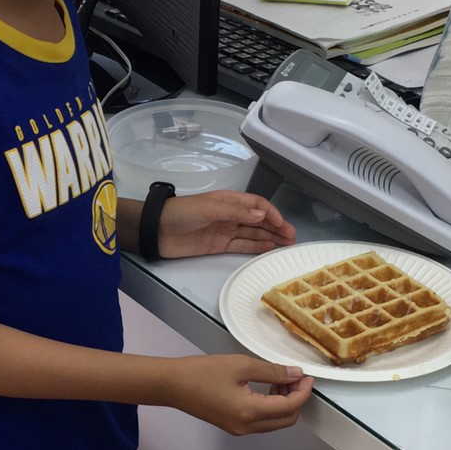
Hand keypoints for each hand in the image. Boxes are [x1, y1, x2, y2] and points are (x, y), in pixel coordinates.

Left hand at [158, 191, 295, 259]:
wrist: (158, 230)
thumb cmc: (182, 213)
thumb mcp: (210, 208)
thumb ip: (236, 212)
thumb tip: (262, 216)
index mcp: (229, 200)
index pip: (257, 205)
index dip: (271, 213)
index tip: (282, 224)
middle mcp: (230, 215)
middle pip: (258, 220)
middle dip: (276, 227)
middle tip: (292, 238)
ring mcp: (225, 230)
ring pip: (253, 233)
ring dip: (270, 238)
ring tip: (287, 245)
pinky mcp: (219, 245)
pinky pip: (242, 245)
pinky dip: (256, 247)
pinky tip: (269, 248)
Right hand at [165, 354, 313, 435]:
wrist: (171, 385)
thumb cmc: (202, 372)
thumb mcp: (241, 365)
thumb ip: (272, 372)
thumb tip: (296, 375)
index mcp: (250, 412)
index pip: (289, 407)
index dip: (303, 392)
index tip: (307, 376)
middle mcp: (247, 427)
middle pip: (286, 420)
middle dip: (296, 400)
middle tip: (295, 377)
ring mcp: (239, 429)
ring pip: (274, 422)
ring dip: (284, 403)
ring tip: (279, 380)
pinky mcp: (232, 426)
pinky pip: (261, 421)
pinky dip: (270, 407)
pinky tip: (265, 388)